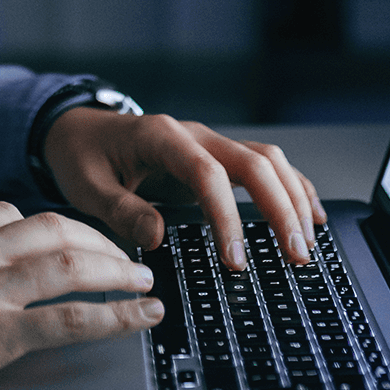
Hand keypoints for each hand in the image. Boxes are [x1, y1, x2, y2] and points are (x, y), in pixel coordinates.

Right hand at [0, 201, 163, 389]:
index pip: (13, 213)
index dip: (56, 227)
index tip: (77, 240)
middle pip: (54, 229)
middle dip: (98, 241)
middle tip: (124, 256)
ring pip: (70, 265)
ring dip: (117, 271)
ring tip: (142, 280)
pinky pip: (69, 318)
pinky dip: (114, 314)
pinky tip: (138, 315)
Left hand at [43, 110, 328, 271]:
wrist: (79, 129)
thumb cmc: (83, 156)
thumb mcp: (86, 187)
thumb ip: (120, 211)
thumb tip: (157, 237)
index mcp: (162, 137)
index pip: (208, 174)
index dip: (227, 217)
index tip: (235, 259)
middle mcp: (194, 135)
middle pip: (254, 163)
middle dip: (280, 209)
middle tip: (294, 255)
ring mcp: (209, 143)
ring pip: (268, 161)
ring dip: (293, 199)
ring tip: (305, 244)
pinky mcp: (217, 156)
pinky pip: (264, 165)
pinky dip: (291, 187)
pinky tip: (309, 214)